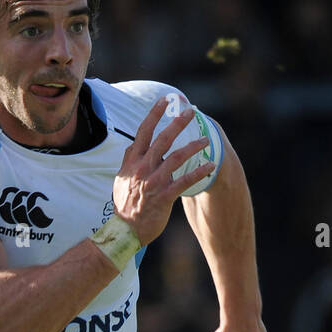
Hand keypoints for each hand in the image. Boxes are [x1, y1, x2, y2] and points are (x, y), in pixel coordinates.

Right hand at [112, 97, 213, 247]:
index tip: (165, 100)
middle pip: (162, 140)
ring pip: (176, 158)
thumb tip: (134, 145)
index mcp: (132, 162)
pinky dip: (198, 173)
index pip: (143, 132)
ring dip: (193, 147)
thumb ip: (129, 161)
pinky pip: (183, 182)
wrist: (124, 231)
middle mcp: (141, 169)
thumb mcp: (121, 179)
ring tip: (207, 140)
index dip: (154, 114)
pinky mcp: (162, 197)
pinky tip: (210, 166)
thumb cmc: (125, 205)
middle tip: (191, 112)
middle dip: (178, 123)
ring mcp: (152, 183)